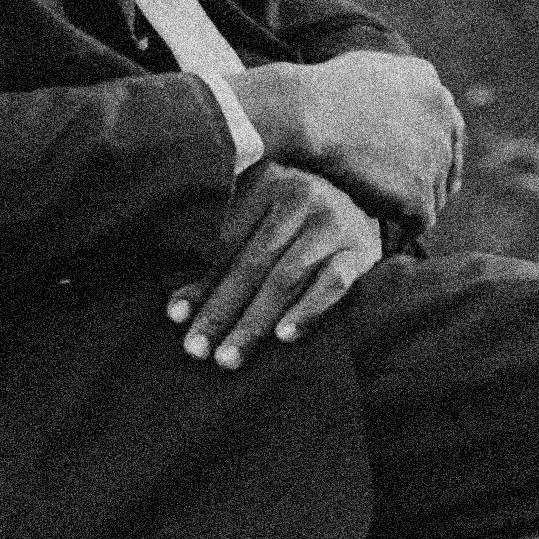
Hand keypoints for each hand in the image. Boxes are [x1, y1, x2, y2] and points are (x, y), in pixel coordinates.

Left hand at [167, 162, 381, 368]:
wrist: (362, 206)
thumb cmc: (294, 223)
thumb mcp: (257, 222)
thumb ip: (220, 255)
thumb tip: (176, 309)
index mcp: (265, 182)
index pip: (225, 242)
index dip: (200, 282)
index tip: (177, 318)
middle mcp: (300, 195)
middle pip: (251, 263)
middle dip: (221, 310)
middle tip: (197, 349)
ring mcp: (333, 223)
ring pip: (286, 277)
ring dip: (254, 321)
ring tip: (229, 357)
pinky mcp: (361, 251)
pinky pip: (332, 285)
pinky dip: (307, 311)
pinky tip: (284, 337)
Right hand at [235, 50, 466, 235]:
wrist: (309, 114)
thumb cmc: (319, 92)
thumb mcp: (369, 70)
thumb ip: (394, 86)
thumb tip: (392, 106)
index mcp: (430, 85)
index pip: (449, 126)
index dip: (439, 152)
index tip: (431, 171)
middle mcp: (441, 118)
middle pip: (444, 162)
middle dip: (431, 180)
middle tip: (412, 202)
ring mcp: (433, 156)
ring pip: (434, 194)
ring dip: (415, 207)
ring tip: (393, 222)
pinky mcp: (419, 191)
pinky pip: (421, 221)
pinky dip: (407, 231)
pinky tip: (392, 239)